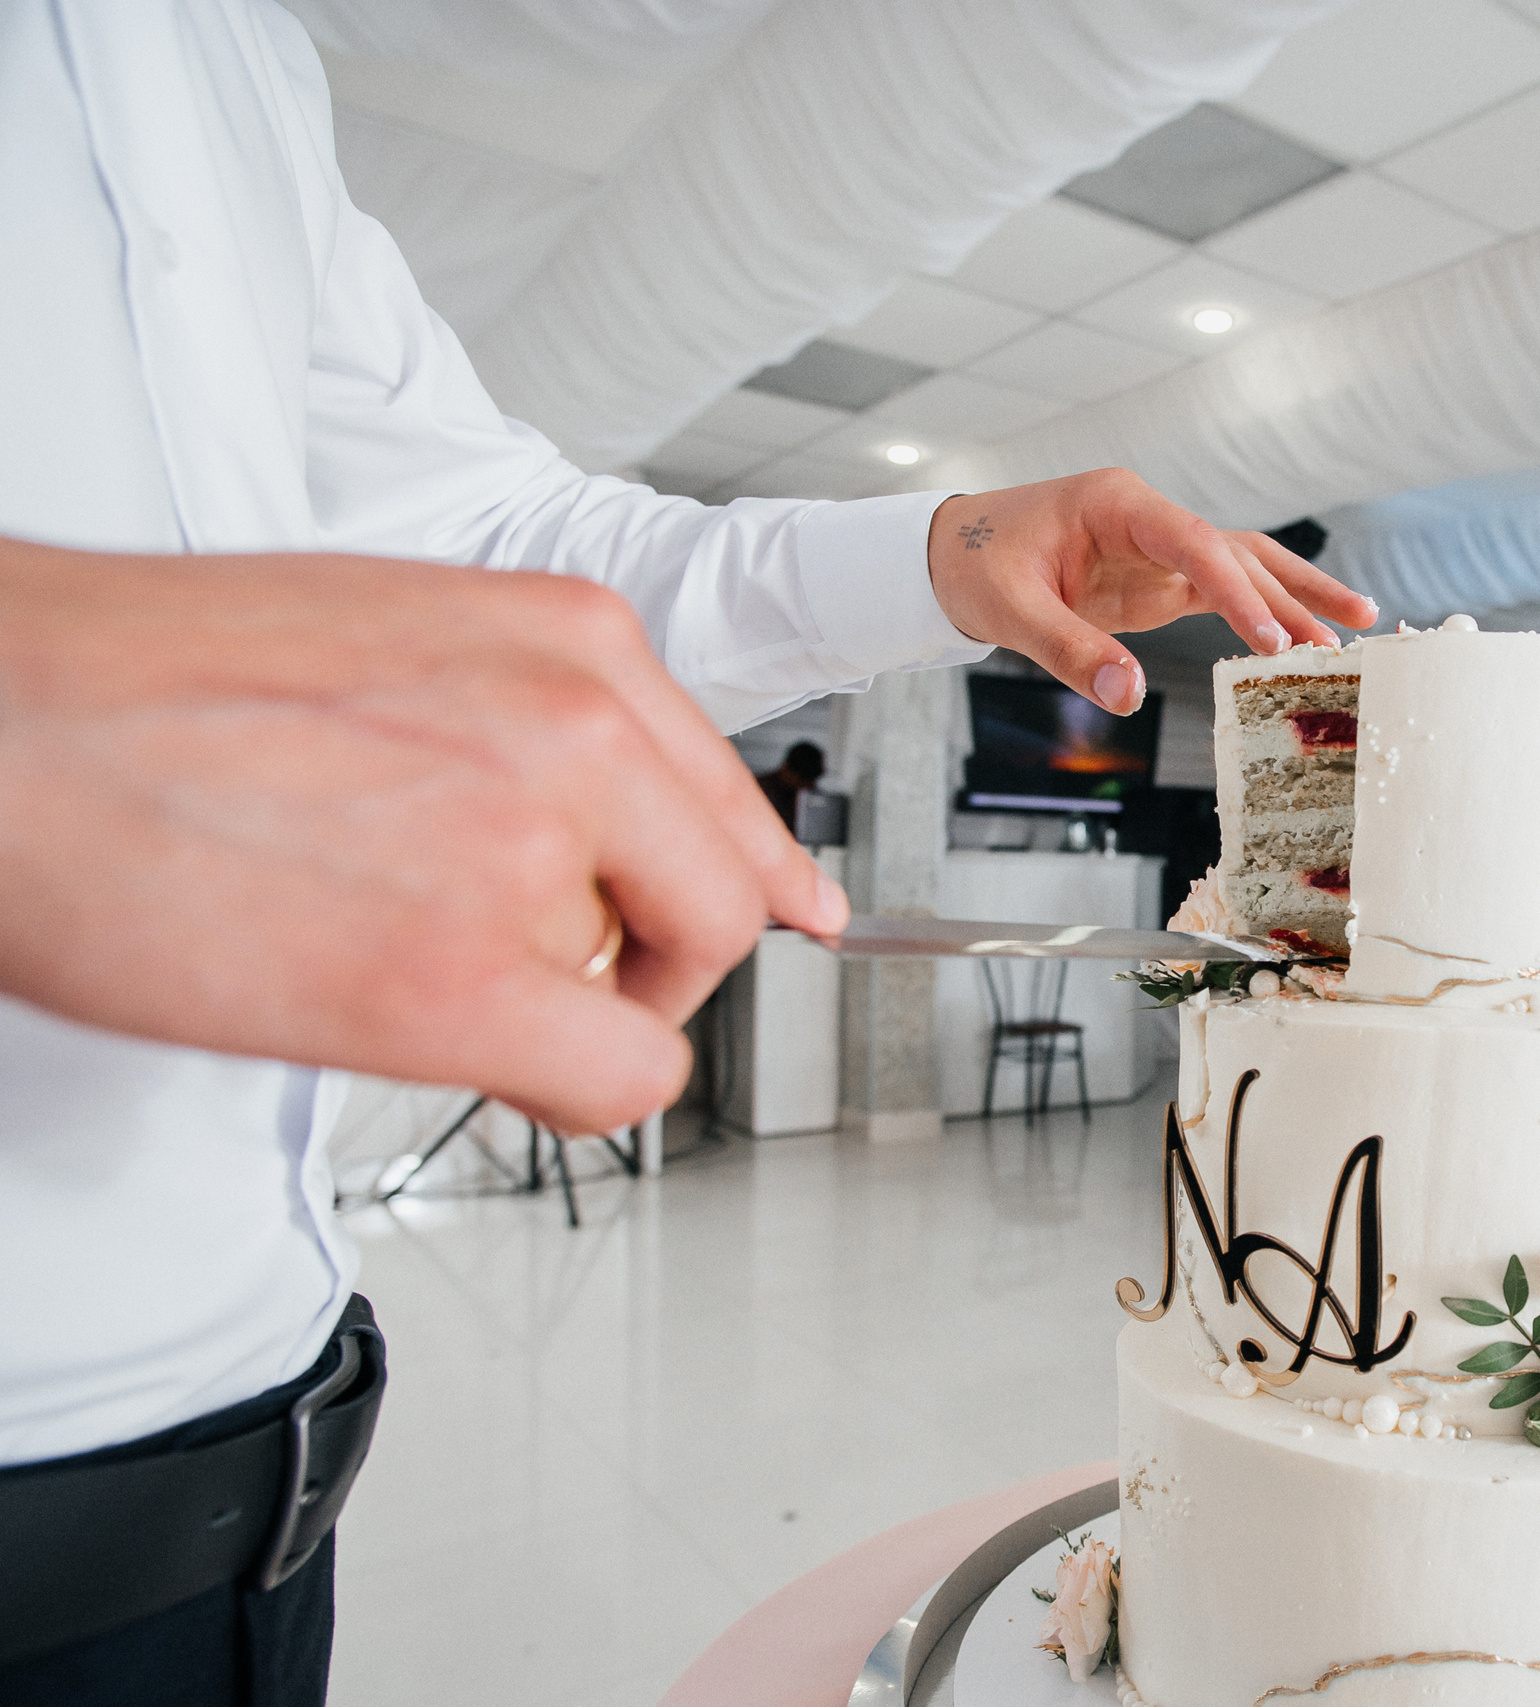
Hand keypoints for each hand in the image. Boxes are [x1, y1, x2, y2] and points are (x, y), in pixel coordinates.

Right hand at [0, 538, 848, 1132]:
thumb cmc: (148, 683)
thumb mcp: (397, 635)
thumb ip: (534, 716)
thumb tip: (625, 813)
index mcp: (567, 637)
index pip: (730, 792)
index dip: (752, 875)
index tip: (796, 915)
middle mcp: (574, 727)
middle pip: (722, 904)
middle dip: (651, 960)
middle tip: (554, 981)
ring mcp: (523, 851)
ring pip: (648, 994)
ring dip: (553, 1007)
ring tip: (395, 952)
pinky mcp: (453, 981)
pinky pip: (621, 1081)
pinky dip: (572, 1091)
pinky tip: (467, 1048)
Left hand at [925, 469, 1378, 713]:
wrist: (949, 553)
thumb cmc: (973, 567)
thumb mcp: (1010, 611)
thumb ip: (1070, 650)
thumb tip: (1129, 698)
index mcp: (1116, 504)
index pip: (1194, 543)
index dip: (1237, 591)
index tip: (1271, 639)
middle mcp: (1148, 518)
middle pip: (1236, 551)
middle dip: (1290, 595)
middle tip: (1339, 639)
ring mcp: (1157, 547)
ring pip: (1241, 565)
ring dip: (1294, 596)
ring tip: (1356, 625)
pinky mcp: (1157, 578)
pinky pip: (1221, 590)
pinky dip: (1260, 613)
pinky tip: (1298, 640)